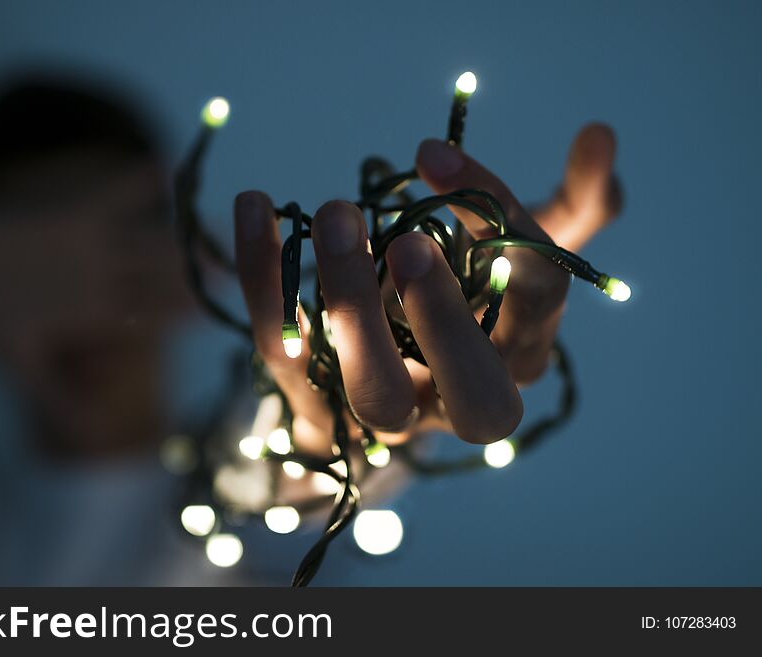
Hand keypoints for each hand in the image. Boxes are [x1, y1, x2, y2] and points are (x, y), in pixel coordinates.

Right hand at [0, 164, 189, 453]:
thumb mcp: (17, 361)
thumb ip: (53, 396)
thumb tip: (83, 434)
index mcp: (102, 314)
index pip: (149, 315)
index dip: (181, 313)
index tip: (214, 311)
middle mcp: (110, 280)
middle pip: (161, 276)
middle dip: (196, 272)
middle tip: (237, 266)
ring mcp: (99, 247)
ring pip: (148, 239)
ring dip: (180, 230)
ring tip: (215, 221)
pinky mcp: (80, 217)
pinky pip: (112, 196)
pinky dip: (134, 181)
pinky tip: (163, 164)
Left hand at [234, 124, 618, 451]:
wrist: (390, 383)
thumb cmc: (467, 310)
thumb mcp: (522, 257)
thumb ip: (575, 203)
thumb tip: (600, 135)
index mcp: (521, 352)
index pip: (535, 297)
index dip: (504, 227)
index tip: (435, 155)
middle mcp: (462, 399)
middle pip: (478, 397)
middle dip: (448, 322)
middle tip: (411, 245)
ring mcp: (390, 413)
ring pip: (374, 389)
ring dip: (352, 304)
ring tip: (337, 214)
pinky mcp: (316, 404)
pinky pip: (286, 353)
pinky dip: (265, 280)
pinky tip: (256, 205)